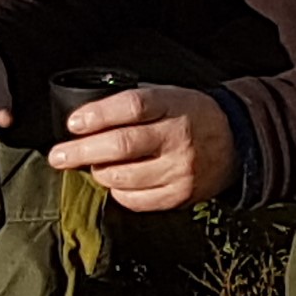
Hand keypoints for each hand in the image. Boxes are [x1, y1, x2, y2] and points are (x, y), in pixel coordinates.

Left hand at [49, 84, 234, 212]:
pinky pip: (136, 200)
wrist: (236, 142)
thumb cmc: (192, 115)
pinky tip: (117, 182)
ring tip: (92, 166)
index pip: (131, 107)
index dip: (98, 115)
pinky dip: (117, 192)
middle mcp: (177, 138)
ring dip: (98, 173)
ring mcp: (180, 170)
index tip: (74, 123)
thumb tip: (85, 119)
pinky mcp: (180, 195)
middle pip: (121, 146)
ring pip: (123, 177)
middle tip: (58, 156)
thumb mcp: (169, 95)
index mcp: (173, 105)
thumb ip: (133, 103)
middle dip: (81, 152)